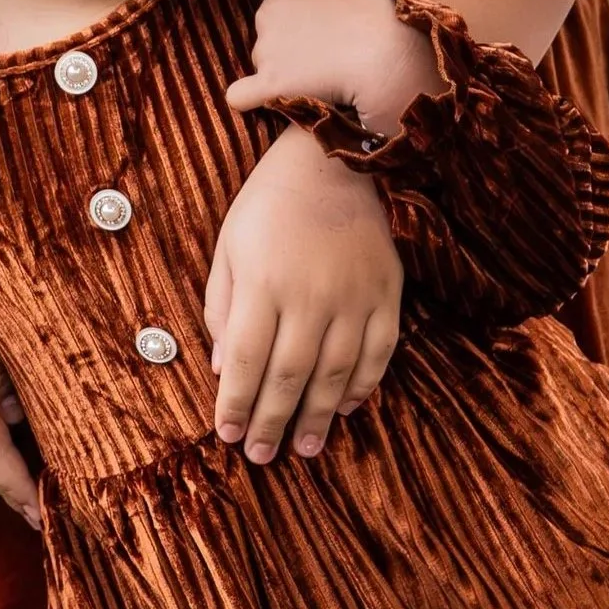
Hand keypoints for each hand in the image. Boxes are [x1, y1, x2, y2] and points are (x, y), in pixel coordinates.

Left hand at [205, 123, 402, 464]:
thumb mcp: (230, 244)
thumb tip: (221, 367)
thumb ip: (221, 306)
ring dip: (317, 417)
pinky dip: (363, 385)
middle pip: (288, 376)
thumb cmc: (272, 200)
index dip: (235, 403)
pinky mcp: (387, 292)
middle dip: (271, 422)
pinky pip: (379, 352)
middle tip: (260, 455)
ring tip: (304, 448)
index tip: (225, 434)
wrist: (338, 153)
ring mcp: (354, 296)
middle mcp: (310, 295)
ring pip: (334, 374)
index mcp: (264, 281)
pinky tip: (345, 407)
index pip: (244, 360)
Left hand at [223, 0, 442, 140]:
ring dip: (284, 70)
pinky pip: (240, 95)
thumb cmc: (377, 15)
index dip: (301, 22)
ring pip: (264, 63)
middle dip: (290, 45)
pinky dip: (246, 97)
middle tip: (326, 55)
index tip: (324, 32)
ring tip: (323, 76)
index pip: (279, 6)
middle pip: (269, 33)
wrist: (388, 56)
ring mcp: (265, 47)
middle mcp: (266, 11)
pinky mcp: (270, 82)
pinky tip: (258, 100)